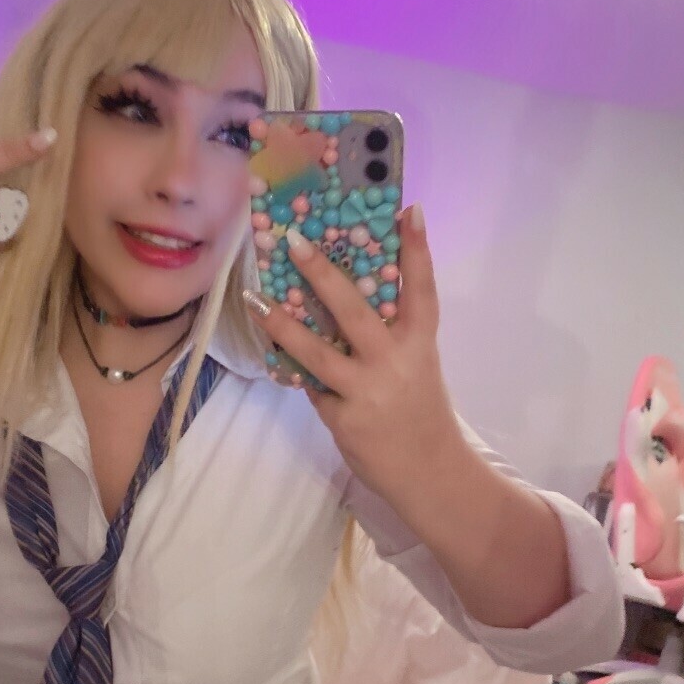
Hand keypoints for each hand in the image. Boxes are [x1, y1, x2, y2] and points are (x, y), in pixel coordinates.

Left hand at [243, 203, 464, 510]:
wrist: (428, 473)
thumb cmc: (420, 413)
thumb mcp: (416, 366)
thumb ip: (389, 337)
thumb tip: (343, 303)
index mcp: (420, 344)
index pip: (422, 290)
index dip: (417, 251)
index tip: (410, 211)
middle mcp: (394, 362)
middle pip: (354, 310)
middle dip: (322, 274)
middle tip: (295, 241)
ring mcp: (367, 390)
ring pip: (316, 351)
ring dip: (282, 324)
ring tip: (255, 300)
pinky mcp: (344, 417)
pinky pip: (312, 386)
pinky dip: (298, 372)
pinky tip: (279, 355)